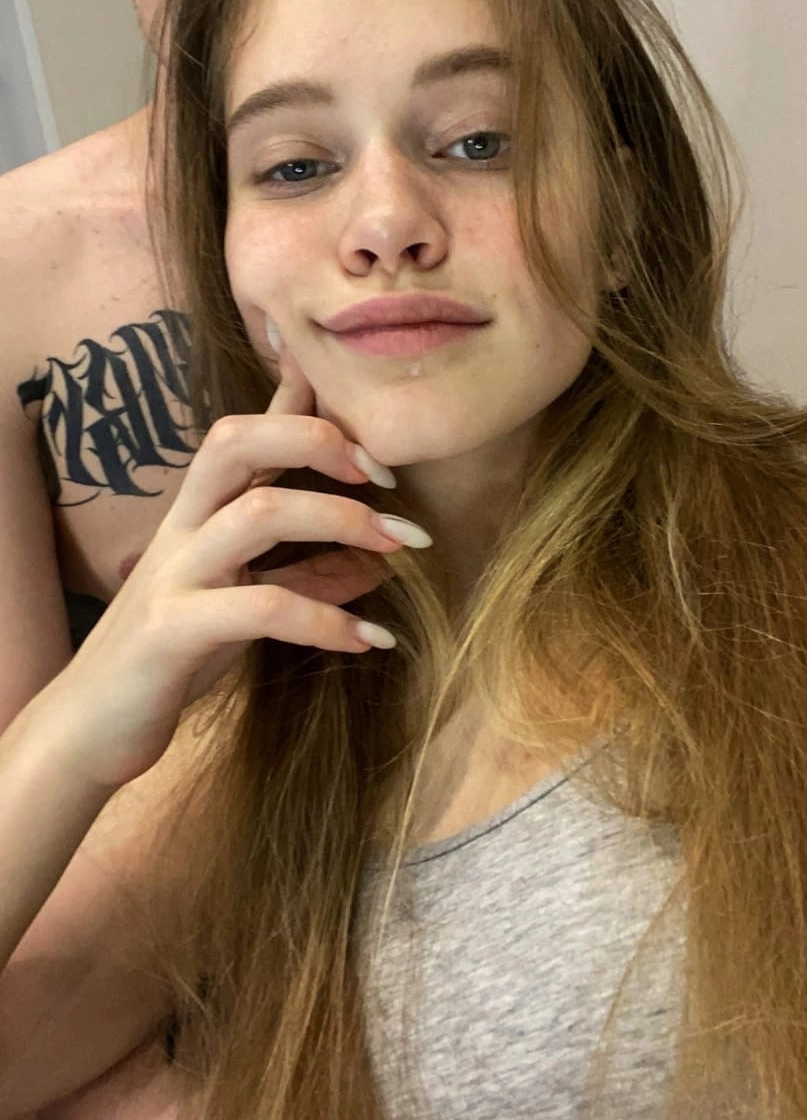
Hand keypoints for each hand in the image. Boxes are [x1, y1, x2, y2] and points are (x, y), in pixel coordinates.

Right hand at [46, 348, 429, 791]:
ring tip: (404, 547)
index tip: (360, 391)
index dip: (299, 395)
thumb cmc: (172, 658)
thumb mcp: (244, 606)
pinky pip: (258, 609)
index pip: (245, 431)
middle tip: (386, 474)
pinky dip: (325, 619)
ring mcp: (173, 575)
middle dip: (315, 438)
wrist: (89, 729)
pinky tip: (370, 641)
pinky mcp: (170, 632)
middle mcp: (182, 528)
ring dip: (340, 520)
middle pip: (235, 440)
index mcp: (198, 512)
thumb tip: (379, 561)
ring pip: (255, 512)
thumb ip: (304, 575)